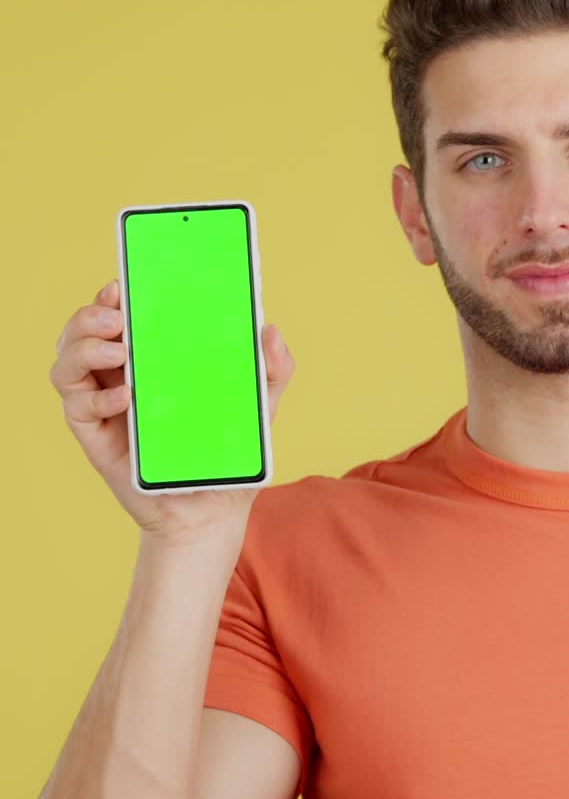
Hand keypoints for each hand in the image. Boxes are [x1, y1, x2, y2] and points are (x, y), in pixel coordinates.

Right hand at [49, 279, 294, 545]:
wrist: (212, 516)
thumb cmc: (227, 458)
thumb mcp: (259, 410)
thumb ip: (271, 371)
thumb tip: (271, 331)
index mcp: (151, 360)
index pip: (120, 314)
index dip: (114, 293)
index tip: (125, 282)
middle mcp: (119, 376)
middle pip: (83, 330)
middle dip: (91, 313)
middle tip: (117, 315)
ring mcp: (103, 406)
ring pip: (67, 362)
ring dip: (83, 346)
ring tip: (117, 349)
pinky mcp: (96, 438)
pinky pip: (76, 408)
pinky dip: (95, 398)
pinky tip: (125, 397)